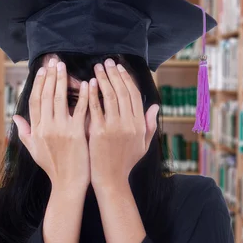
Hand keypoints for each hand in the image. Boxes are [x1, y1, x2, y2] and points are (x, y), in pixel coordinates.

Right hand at [13, 58, 90, 191]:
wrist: (68, 184)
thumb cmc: (53, 168)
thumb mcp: (34, 150)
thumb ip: (25, 132)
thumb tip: (15, 117)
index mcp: (36, 130)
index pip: (35, 100)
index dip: (38, 83)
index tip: (43, 70)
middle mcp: (46, 128)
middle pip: (46, 95)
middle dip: (50, 76)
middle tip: (54, 61)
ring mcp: (61, 130)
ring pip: (60, 99)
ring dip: (62, 80)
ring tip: (65, 67)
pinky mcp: (76, 134)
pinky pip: (80, 110)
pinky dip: (84, 96)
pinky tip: (87, 83)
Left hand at [88, 59, 159, 190]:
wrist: (110, 179)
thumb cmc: (125, 163)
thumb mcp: (143, 145)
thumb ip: (149, 125)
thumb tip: (154, 106)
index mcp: (140, 125)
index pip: (135, 95)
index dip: (127, 79)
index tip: (120, 68)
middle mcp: (129, 124)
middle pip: (123, 92)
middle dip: (114, 74)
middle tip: (107, 62)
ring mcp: (114, 127)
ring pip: (110, 96)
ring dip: (103, 79)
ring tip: (97, 68)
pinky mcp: (99, 132)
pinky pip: (95, 108)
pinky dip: (92, 93)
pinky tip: (89, 83)